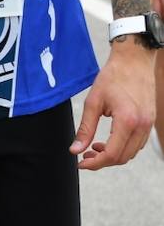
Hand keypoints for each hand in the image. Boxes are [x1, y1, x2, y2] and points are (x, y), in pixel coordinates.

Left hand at [71, 39, 155, 168]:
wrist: (134, 62)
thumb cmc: (112, 78)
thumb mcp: (93, 102)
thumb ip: (85, 128)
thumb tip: (75, 150)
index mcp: (127, 121)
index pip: (113, 153)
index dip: (95, 163)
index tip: (81, 163)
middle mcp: (142, 126)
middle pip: (123, 157)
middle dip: (102, 161)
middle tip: (85, 156)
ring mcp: (148, 125)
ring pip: (131, 153)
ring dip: (113, 155)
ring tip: (94, 147)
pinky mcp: (149, 122)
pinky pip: (137, 144)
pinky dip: (122, 147)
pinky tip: (108, 140)